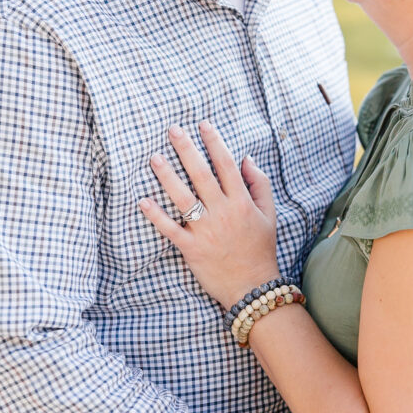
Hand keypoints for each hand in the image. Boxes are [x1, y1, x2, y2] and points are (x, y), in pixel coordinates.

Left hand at [140, 121, 278, 308]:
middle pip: (202, 175)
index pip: (226, 165)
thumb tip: (246, 158)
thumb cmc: (260, 248)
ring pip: (183, 198)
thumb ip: (260, 184)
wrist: (253, 287)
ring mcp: (206, 230)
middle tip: (173, 130)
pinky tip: (143, 201)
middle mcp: (223, 212)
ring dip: (168, 176)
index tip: (203, 125)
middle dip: (187, 150)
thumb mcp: (269, 214)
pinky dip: (156, 216)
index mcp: (242, 202)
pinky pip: (170, 229)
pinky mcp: (191, 249)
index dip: (214, 142)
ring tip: (154, 158)